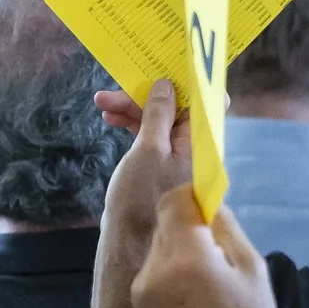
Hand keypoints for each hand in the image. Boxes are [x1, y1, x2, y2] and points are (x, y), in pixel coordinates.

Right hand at [100, 80, 192, 256]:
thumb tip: (166, 85)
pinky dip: (134, 126)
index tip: (166, 62)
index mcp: (200, 141)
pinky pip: (152, 137)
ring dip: (134, 108)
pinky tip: (112, 119)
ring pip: (160, 121)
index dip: (187, 79)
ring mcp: (178, 158)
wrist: (130, 244)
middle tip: (115, 88)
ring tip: (103, 104)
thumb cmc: (141, 198)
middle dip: (147, 94)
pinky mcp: (162, 168)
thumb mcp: (148, 150)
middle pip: (176, 107)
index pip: (205, 99)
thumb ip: (158, 114)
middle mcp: (194, 147)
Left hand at [131, 189, 275, 307]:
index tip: (212, 207)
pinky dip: (171, 270)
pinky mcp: (138, 302)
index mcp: (186, 256)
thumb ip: (227, 229)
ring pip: (159, 245)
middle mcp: (155, 267)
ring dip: (180, 249)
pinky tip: (194, 294)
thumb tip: (210, 205)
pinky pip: (154, 269)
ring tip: (207, 278)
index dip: (192, 197)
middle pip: (165, 222)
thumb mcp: (252, 270)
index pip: (174, 201)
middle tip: (217, 248)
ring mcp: (142, 286)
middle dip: (189, 226)